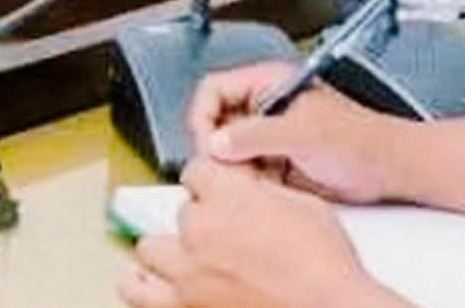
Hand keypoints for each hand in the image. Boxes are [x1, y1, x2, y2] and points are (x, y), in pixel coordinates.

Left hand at [121, 158, 409, 307]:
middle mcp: (200, 230)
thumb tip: (249, 191)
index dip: (210, 182)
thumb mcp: (305, 207)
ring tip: (190, 261)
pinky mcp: (180, 307)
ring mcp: (186, 273)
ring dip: (170, 252)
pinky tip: (162, 284)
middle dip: (199, 221)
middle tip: (222, 236)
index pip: (195, 170)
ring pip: (149, 248)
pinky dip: (146, 285)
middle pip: (180, 212)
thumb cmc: (326, 270)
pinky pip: (137, 290)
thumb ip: (264, 193)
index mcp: (230, 197)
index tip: (216, 191)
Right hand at [187, 61, 411, 203]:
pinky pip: (244, 171)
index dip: (204, 117)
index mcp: (268, 83)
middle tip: (229, 168)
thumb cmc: (361, 139)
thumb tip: (217, 142)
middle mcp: (264, 106)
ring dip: (233, 168)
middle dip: (218, 148)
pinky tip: (266, 188)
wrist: (387, 168)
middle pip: (215, 122)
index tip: (210, 144)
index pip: (212, 90)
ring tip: (253, 179)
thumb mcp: (304, 133)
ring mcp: (268, 134)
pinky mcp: (274, 160)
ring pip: (227, 150)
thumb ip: (257, 135)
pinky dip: (247, 182)